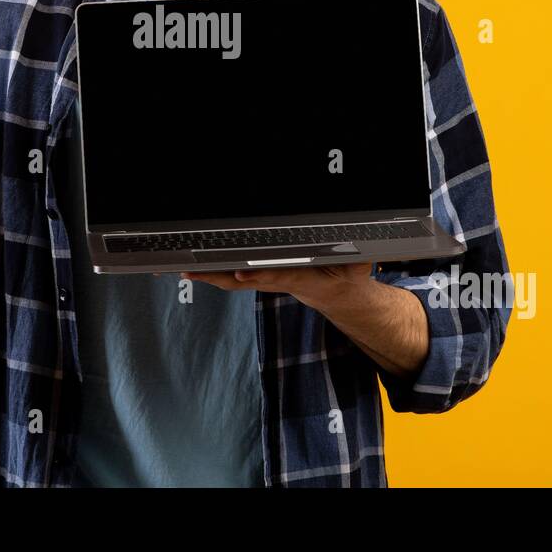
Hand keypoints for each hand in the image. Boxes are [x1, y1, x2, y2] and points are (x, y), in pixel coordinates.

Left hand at [163, 262, 374, 310]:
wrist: (337, 296)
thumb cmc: (344, 277)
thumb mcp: (358, 269)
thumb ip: (360, 263)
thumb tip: (367, 254)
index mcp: (301, 277)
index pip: (278, 275)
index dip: (260, 275)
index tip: (243, 274)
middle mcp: (277, 280)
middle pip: (245, 279)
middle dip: (219, 275)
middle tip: (196, 271)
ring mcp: (266, 281)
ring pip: (233, 279)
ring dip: (208, 276)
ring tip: (184, 270)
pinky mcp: (260, 279)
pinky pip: (232, 276)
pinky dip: (212, 273)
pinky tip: (192, 269)